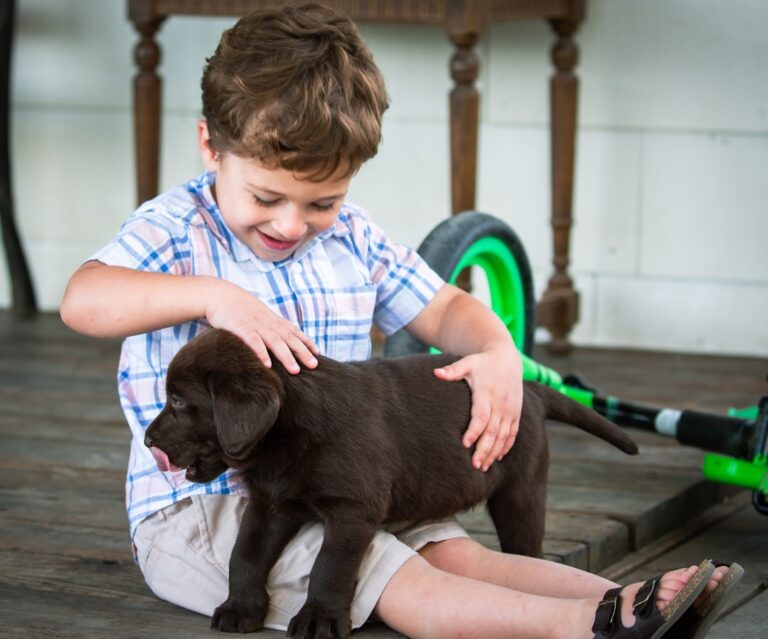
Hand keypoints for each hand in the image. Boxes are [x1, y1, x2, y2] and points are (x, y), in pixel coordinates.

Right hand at [205, 279, 318, 373]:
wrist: (218, 294)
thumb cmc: (237, 307)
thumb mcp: (257, 314)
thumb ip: (268, 325)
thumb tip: (278, 339)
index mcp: (271, 319)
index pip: (293, 330)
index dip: (306, 341)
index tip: (317, 352)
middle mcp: (267, 322)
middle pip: (288, 337)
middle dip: (302, 351)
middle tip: (314, 365)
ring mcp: (255, 324)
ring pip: (274, 341)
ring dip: (286, 356)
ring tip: (295, 370)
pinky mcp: (241, 327)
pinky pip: (253, 341)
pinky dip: (261, 352)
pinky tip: (267, 364)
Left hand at [433, 343, 522, 470]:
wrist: (508, 358)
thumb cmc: (482, 363)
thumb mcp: (467, 363)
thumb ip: (452, 370)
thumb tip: (435, 372)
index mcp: (487, 392)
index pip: (482, 415)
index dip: (474, 430)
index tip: (465, 444)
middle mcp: (501, 403)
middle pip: (493, 430)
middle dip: (484, 448)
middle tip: (474, 465)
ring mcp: (511, 409)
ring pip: (504, 435)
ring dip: (494, 452)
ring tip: (483, 467)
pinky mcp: (516, 413)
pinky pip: (513, 433)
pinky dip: (506, 446)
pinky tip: (497, 457)